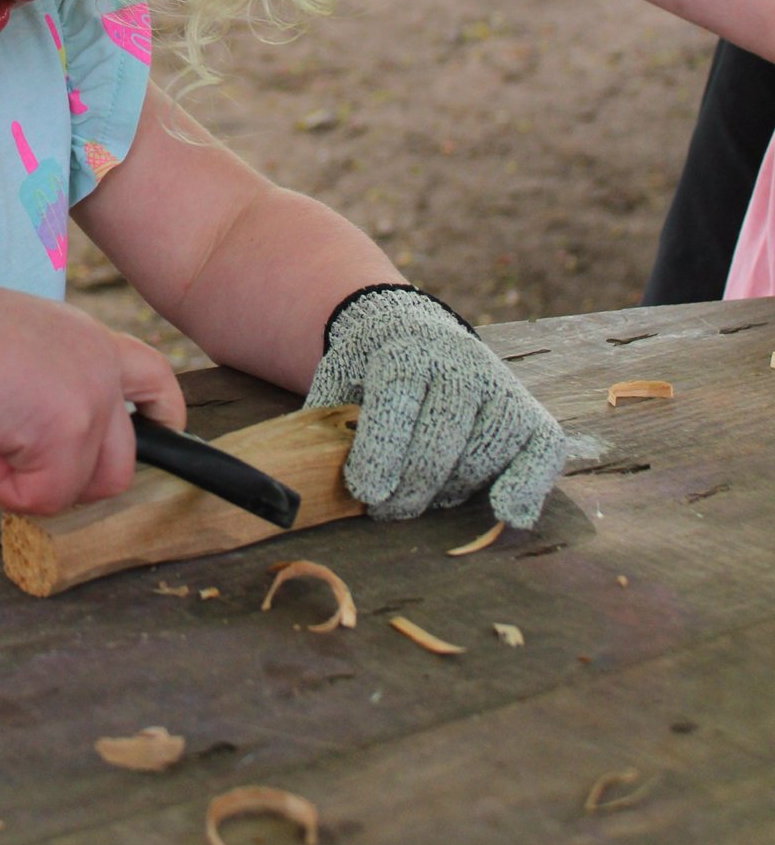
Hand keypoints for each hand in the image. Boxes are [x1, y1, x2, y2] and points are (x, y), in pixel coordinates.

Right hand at [0, 279, 184, 517]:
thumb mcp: (20, 354)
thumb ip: (52, 388)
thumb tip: (49, 450)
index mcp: (91, 341)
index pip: (155, 380)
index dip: (161, 419)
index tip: (155, 438)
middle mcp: (102, 366)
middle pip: (119, 467)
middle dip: (66, 483)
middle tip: (13, 463)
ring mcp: (91, 398)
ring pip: (81, 490)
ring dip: (28, 486)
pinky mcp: (67, 430)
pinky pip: (41, 499)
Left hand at [305, 285, 565, 527]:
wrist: (414, 331)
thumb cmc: (369, 369)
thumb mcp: (336, 378)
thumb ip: (324, 421)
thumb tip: (301, 479)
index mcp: (403, 351)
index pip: (398, 401)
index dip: (382, 452)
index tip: (365, 492)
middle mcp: (459, 363)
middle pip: (441, 438)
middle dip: (410, 487)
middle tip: (384, 511)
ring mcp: (499, 386)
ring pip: (484, 453)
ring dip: (451, 491)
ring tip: (421, 495)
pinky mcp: (530, 411)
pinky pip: (543, 450)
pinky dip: (528, 484)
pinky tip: (505, 513)